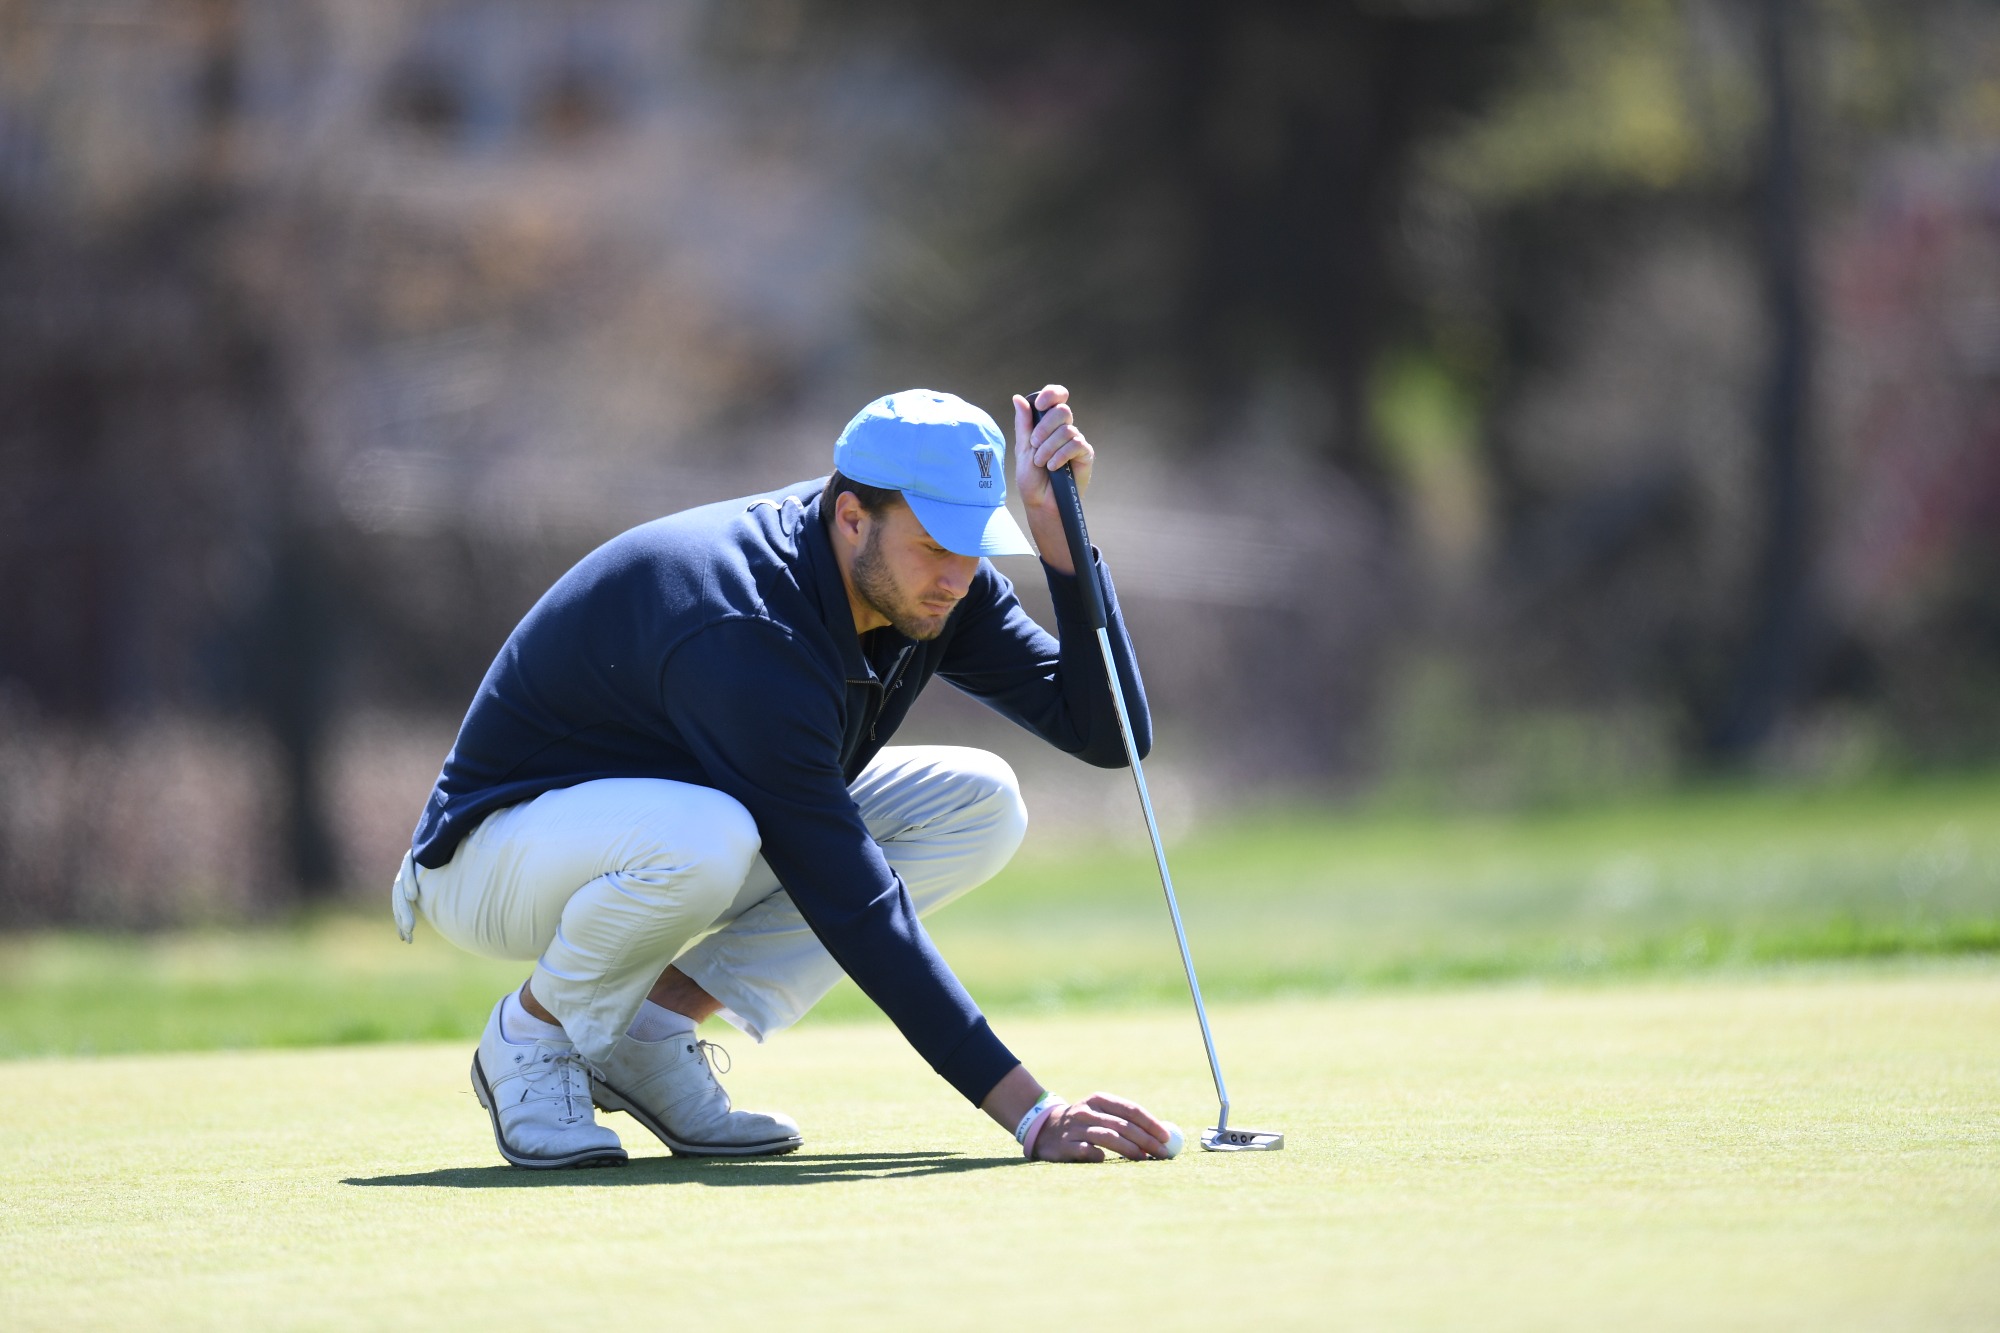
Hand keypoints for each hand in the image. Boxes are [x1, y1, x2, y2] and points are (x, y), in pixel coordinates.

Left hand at [1011, 384, 1093, 573]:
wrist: (1041, 504)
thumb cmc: (1032, 480)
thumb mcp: (1023, 449)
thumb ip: (1023, 424)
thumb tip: (1018, 398)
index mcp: (1049, 424)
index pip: (1057, 398)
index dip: (1051, 394)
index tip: (1039, 404)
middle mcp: (1064, 429)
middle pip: (1062, 410)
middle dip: (1044, 428)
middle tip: (1034, 444)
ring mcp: (1076, 441)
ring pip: (1067, 430)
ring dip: (1048, 448)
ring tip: (1041, 463)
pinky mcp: (1085, 455)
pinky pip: (1076, 445)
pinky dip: (1060, 455)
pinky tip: (1053, 468)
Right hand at [1033, 1091, 1173, 1161]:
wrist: (1045, 1129)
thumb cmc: (1085, 1123)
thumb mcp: (1101, 1113)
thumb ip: (1127, 1121)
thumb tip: (1163, 1136)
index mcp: (1099, 1099)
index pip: (1131, 1110)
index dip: (1151, 1124)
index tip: (1166, 1137)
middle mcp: (1087, 1111)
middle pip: (1123, 1125)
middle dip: (1146, 1140)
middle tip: (1162, 1153)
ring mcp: (1075, 1128)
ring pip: (1108, 1138)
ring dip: (1131, 1150)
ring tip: (1145, 1159)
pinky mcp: (1065, 1146)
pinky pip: (1089, 1152)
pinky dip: (1102, 1156)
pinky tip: (1109, 1160)